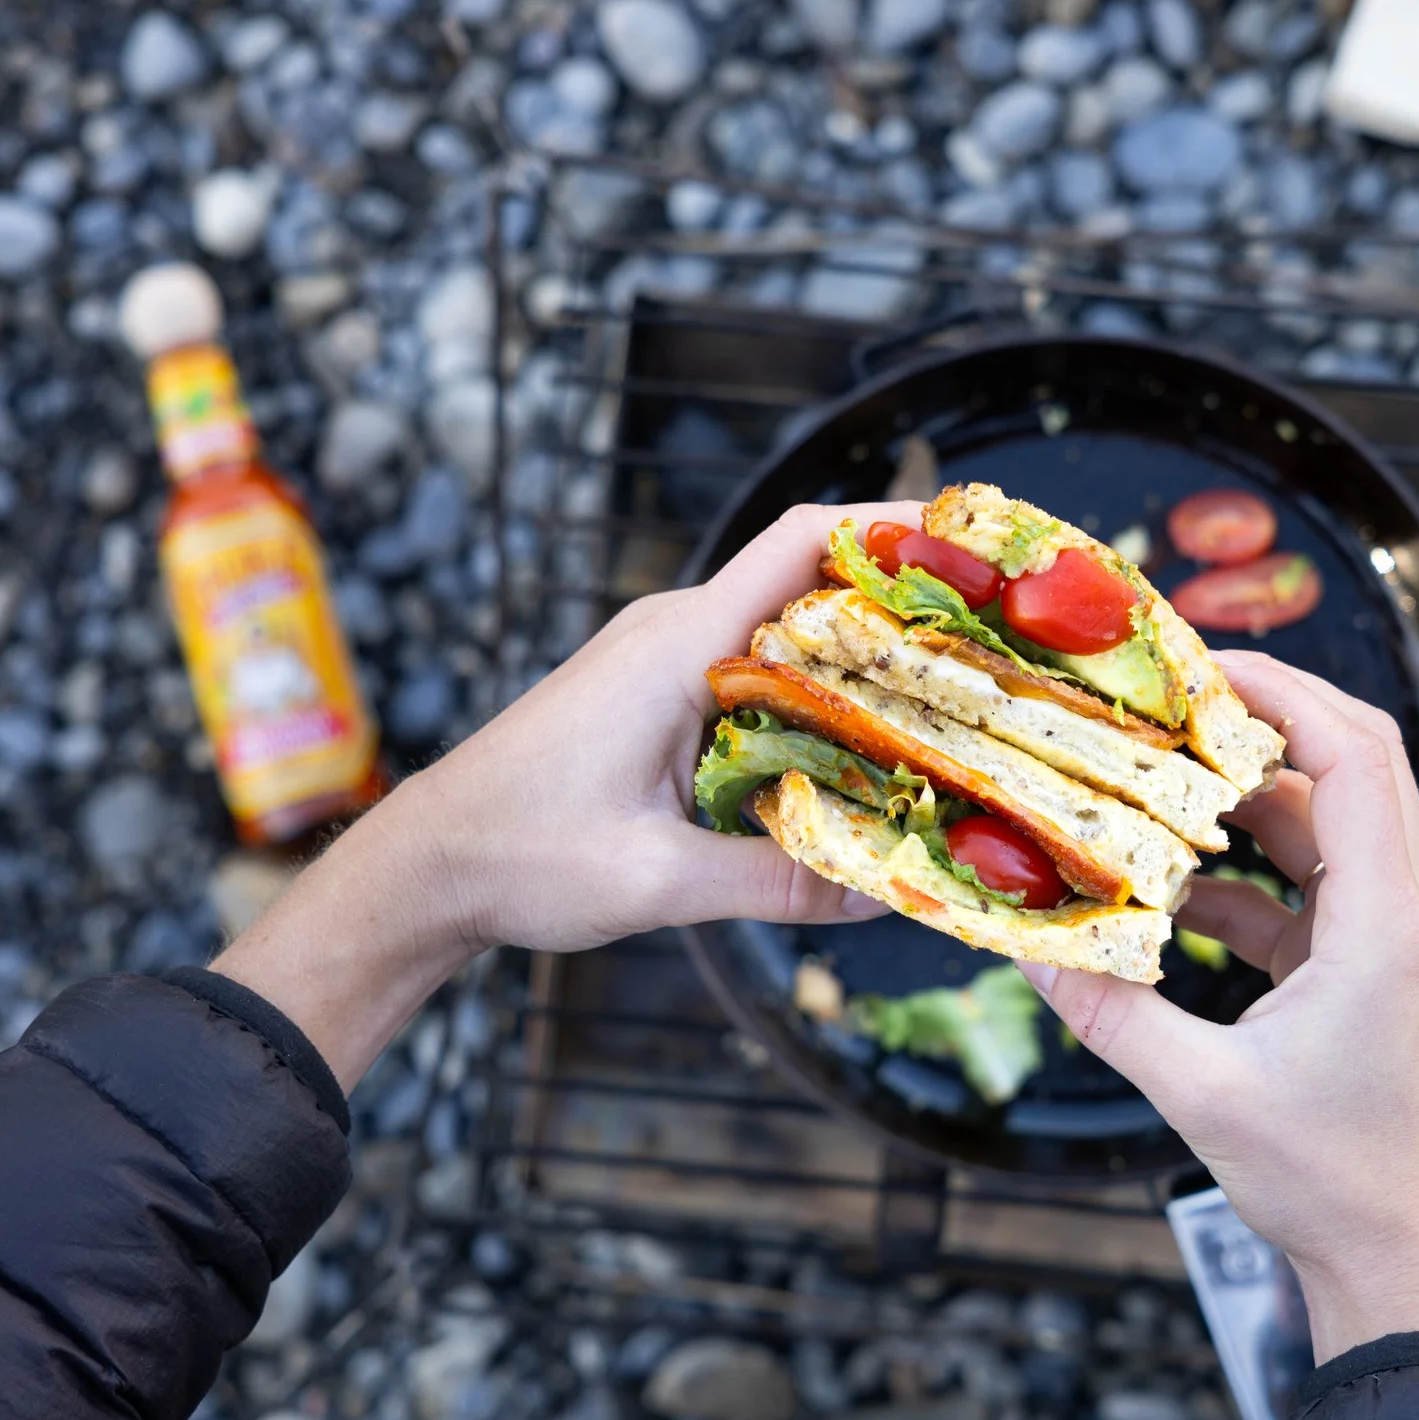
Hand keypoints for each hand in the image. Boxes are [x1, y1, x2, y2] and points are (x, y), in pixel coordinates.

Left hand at [216, 501, 923, 1087]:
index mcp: (678, 643)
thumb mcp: (656, 882)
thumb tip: (885, 894)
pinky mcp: (657, 694)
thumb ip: (773, 881)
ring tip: (952, 695)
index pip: (801, 541)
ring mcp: (664, 657)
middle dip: (903, 602)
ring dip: (862, 654)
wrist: (426, 865)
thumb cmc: (519, 856)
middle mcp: (675, 630)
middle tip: (992, 641)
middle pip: (811, 583)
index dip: (891, 525)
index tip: (972, 542)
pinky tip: (864, 744)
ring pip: (788, 631)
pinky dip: (816, 691)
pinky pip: (757, 669)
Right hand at [1019, 654, 1418, 1358]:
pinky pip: (1312, 885)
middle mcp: (1409, 913)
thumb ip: (1107, 1009)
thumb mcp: (1199, 1092)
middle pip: (1356, 761)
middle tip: (1171, 696)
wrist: (1391, 1260)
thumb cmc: (1326, 1182)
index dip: (1283, 690)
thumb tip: (1018, 944)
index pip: (1354, 754)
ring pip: (1331, 821)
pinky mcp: (1370, 969)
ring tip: (1156, 777)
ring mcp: (1394, 940)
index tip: (1198, 664)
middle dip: (1267, 716)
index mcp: (1390, 923)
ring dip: (1250, 794)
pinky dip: (1247, 871)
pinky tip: (1171, 889)